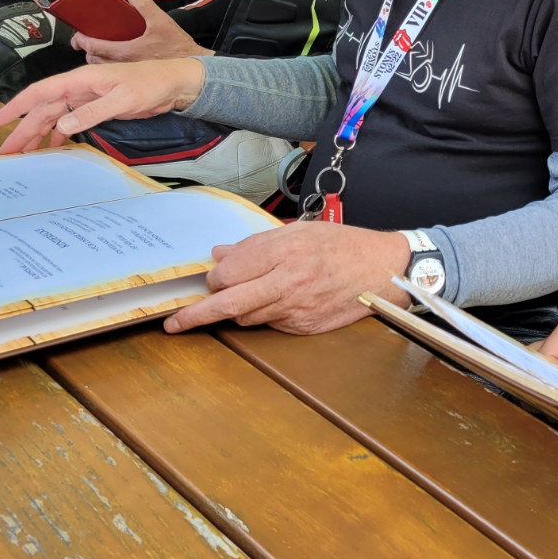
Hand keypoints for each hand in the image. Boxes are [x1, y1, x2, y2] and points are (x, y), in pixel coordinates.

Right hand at [0, 58, 207, 151]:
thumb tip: (62, 125)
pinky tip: (53, 147)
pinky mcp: (98, 108)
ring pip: (56, 117)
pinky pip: (72, 122)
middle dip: (24, 129)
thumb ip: (92, 112)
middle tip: (8, 151)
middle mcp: (79, 88)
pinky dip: (60, 134)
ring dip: (40, 134)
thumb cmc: (151, 84)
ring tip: (24, 154)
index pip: (41, 92)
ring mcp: (88, 99)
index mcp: (80, 80)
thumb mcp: (123, 99)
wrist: (175, 83)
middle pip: (44, 110)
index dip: (17, 106)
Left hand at [72, 0, 208, 62]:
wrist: (192, 67)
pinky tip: (116, 58)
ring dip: (97, 59)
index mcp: (125, 51)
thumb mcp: (162, 21)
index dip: (81, 40)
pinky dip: (109, 66)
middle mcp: (123, 65)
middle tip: (87, 41)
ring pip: (102, 68)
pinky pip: (114, 73)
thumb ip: (144, 5)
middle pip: (93, 60)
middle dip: (87, 50)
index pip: (93, 47)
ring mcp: (128, 73)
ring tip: (100, 49)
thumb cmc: (178, 48)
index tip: (78, 35)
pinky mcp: (135, 77)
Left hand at [163, 222, 411, 335]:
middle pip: (229, 303)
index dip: (214, 278)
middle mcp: (289, 281)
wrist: (384, 271)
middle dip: (196, 315)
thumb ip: (258, 243)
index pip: (229, 272)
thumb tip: (220, 255)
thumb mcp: (302, 231)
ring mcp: (297, 309)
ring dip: (237, 310)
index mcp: (286, 251)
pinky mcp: (305, 327)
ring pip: (247, 317)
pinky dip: (265, 316)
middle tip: (173, 323)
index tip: (207, 279)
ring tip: (242, 298)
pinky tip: (277, 303)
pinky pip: (271, 325)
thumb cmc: (345, 246)